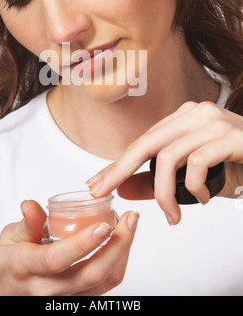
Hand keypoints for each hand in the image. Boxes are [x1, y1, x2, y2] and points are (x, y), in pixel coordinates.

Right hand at [0, 200, 138, 295]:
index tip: (103, 225)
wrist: (7, 295)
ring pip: (102, 283)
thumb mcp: (9, 238)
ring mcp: (64, 300)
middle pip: (89, 275)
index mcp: (25, 267)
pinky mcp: (78, 302)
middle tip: (131, 218)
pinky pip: (105, 287)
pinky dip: (118, 263)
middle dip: (116, 246)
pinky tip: (122, 242)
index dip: (82, 244)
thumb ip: (26, 222)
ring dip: (122, 253)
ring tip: (131, 225)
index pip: (56, 259)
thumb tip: (30, 204)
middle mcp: (46, 289)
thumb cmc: (9, 264)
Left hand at [86, 101, 242, 225]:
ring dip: (164, 193)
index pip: (142, 140)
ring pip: (168, 157)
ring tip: (172, 215)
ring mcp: (212, 122)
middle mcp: (195, 112)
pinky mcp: (228, 136)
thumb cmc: (236, 164)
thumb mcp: (192, 174)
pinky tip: (201, 199)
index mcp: (184, 116)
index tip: (98, 183)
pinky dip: (193, 188)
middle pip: (146, 143)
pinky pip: (196, 164)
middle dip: (121, 170)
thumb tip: (122, 188)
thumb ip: (158, 180)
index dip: (118, 163)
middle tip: (106, 193)